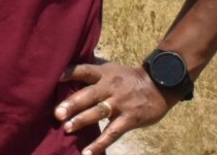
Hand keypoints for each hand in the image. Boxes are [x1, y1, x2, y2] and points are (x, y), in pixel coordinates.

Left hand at [55, 59, 172, 154]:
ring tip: (67, 128)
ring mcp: (120, 103)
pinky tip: (87, 153)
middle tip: (57, 113)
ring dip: (82, 121)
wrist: (160, 85)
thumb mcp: (112, 70)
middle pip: (89, 94)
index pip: (85, 71)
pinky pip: (112, 133)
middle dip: (72, 104)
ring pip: (99, 112)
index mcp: (104, 74)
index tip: (56, 77)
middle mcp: (110, 87)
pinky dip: (100, 144)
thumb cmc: (129, 79)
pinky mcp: (130, 119)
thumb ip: (93, 73)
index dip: (71, 73)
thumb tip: (66, 72)